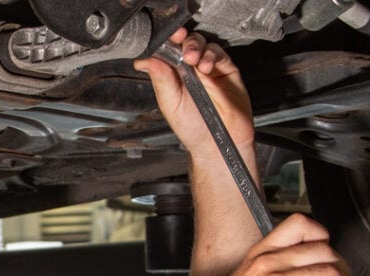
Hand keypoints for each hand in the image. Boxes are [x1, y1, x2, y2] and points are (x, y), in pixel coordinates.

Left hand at [134, 28, 253, 157]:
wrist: (216, 144)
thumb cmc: (193, 129)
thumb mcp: (170, 104)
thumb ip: (160, 80)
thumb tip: (143, 61)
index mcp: (174, 75)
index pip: (168, 50)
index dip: (167, 41)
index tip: (166, 38)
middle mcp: (191, 70)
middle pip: (186, 42)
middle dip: (183, 40)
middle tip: (181, 46)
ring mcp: (208, 69)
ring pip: (202, 44)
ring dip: (196, 47)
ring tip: (193, 60)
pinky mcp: (226, 70)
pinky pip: (219, 54)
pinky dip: (212, 55)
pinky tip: (206, 67)